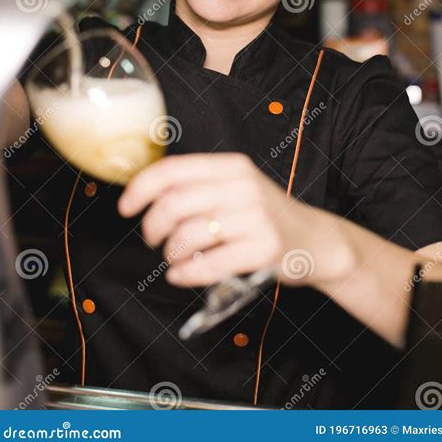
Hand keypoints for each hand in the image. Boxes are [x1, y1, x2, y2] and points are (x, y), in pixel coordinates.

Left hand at [118, 152, 335, 287]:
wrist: (316, 242)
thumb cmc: (265, 217)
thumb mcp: (237, 188)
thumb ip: (199, 187)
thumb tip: (145, 196)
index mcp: (232, 166)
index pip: (172, 170)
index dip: (140, 189)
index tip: (125, 208)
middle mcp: (243, 186)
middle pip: (174, 204)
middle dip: (152, 226)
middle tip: (152, 240)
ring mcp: (256, 218)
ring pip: (188, 235)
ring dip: (170, 253)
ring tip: (174, 259)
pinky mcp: (265, 250)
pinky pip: (208, 264)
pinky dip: (186, 274)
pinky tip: (182, 275)